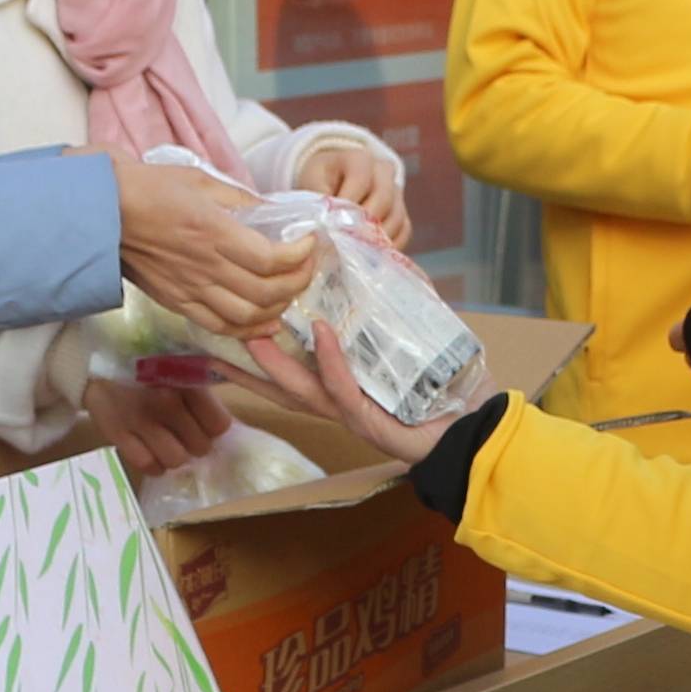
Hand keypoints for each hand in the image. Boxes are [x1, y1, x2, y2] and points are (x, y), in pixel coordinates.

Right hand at [84, 373, 231, 478]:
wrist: (94, 361)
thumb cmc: (145, 364)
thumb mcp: (178, 369)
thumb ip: (200, 394)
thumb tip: (220, 428)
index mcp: (186, 382)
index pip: (218, 425)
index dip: (212, 428)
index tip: (204, 424)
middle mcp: (166, 403)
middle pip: (200, 446)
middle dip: (195, 444)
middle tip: (184, 434)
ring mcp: (141, 421)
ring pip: (176, 460)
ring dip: (175, 455)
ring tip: (167, 444)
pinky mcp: (118, 435)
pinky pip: (147, 465)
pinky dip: (154, 464)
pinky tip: (152, 452)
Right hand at [114, 149, 324, 339]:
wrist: (103, 213)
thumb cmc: (149, 189)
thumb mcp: (200, 181)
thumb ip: (240, 199)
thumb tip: (272, 211)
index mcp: (213, 232)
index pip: (271, 258)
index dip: (300, 256)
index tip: (309, 243)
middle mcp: (205, 266)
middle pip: (266, 292)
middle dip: (297, 282)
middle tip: (306, 267)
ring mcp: (190, 289)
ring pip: (248, 317)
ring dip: (277, 309)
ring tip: (289, 293)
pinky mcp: (177, 302)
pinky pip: (220, 327)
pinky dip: (249, 330)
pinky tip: (265, 321)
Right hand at [220, 313, 484, 472]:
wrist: (478, 431)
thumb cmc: (449, 393)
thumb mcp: (420, 341)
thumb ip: (401, 307)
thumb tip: (389, 261)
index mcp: (346, 388)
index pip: (295, 372)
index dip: (260, 357)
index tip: (230, 332)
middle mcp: (342, 403)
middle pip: (283, 386)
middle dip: (246, 367)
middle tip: (212, 340)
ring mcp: (354, 414)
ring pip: (303, 391)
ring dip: (276, 364)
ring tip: (252, 336)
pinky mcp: (372, 423)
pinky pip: (344, 389)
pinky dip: (330, 362)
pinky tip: (320, 335)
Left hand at [278, 120, 410, 241]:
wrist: (334, 183)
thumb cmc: (320, 182)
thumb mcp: (311, 184)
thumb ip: (319, 203)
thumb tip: (326, 229)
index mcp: (360, 159)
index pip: (360, 179)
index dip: (348, 203)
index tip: (332, 224)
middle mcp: (384, 172)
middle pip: (383, 199)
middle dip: (363, 225)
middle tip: (345, 245)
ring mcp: (397, 193)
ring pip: (395, 218)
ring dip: (376, 239)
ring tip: (354, 254)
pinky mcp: (403, 214)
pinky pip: (403, 232)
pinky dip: (387, 246)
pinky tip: (369, 256)